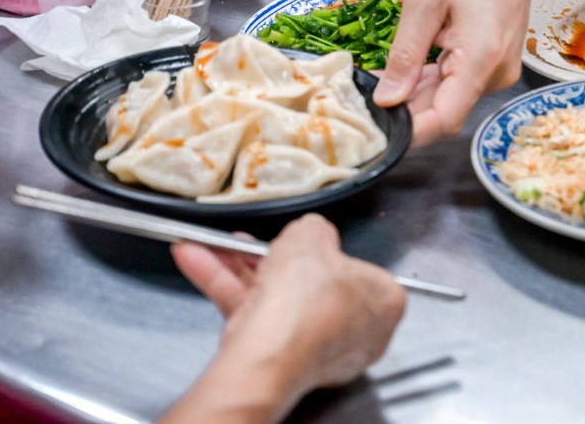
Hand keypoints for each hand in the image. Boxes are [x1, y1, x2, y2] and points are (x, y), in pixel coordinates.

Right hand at [171, 215, 404, 415]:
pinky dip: (225, 285)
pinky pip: (254, 313)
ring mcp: (317, 348)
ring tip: (216, 244)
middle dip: (277, 258)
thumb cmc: (307, 302)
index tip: (310, 243)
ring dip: (241, 266)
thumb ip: (314, 227)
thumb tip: (312, 230)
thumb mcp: (312, 235)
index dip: (330, 252)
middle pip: (313, 283)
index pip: (359, 269)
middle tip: (259, 241)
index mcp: (384, 302)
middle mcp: (356, 331)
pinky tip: (200, 260)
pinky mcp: (279, 357)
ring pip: (277, 297)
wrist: (270, 351)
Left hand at [374, 0, 560, 143]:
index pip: (444, 121)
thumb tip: (387, 99)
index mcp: (480, 59)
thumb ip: (405, 53)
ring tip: (381, 73)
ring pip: (449, 99)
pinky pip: (458, 84)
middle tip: (363, 95)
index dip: (408, 131)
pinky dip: (431, 80)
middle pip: (444, 112)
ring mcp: (498, 71)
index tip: (375, 126)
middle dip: (404, 109)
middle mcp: (495, 74)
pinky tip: (408, 66)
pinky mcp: (495, 64)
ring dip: (415, 93)